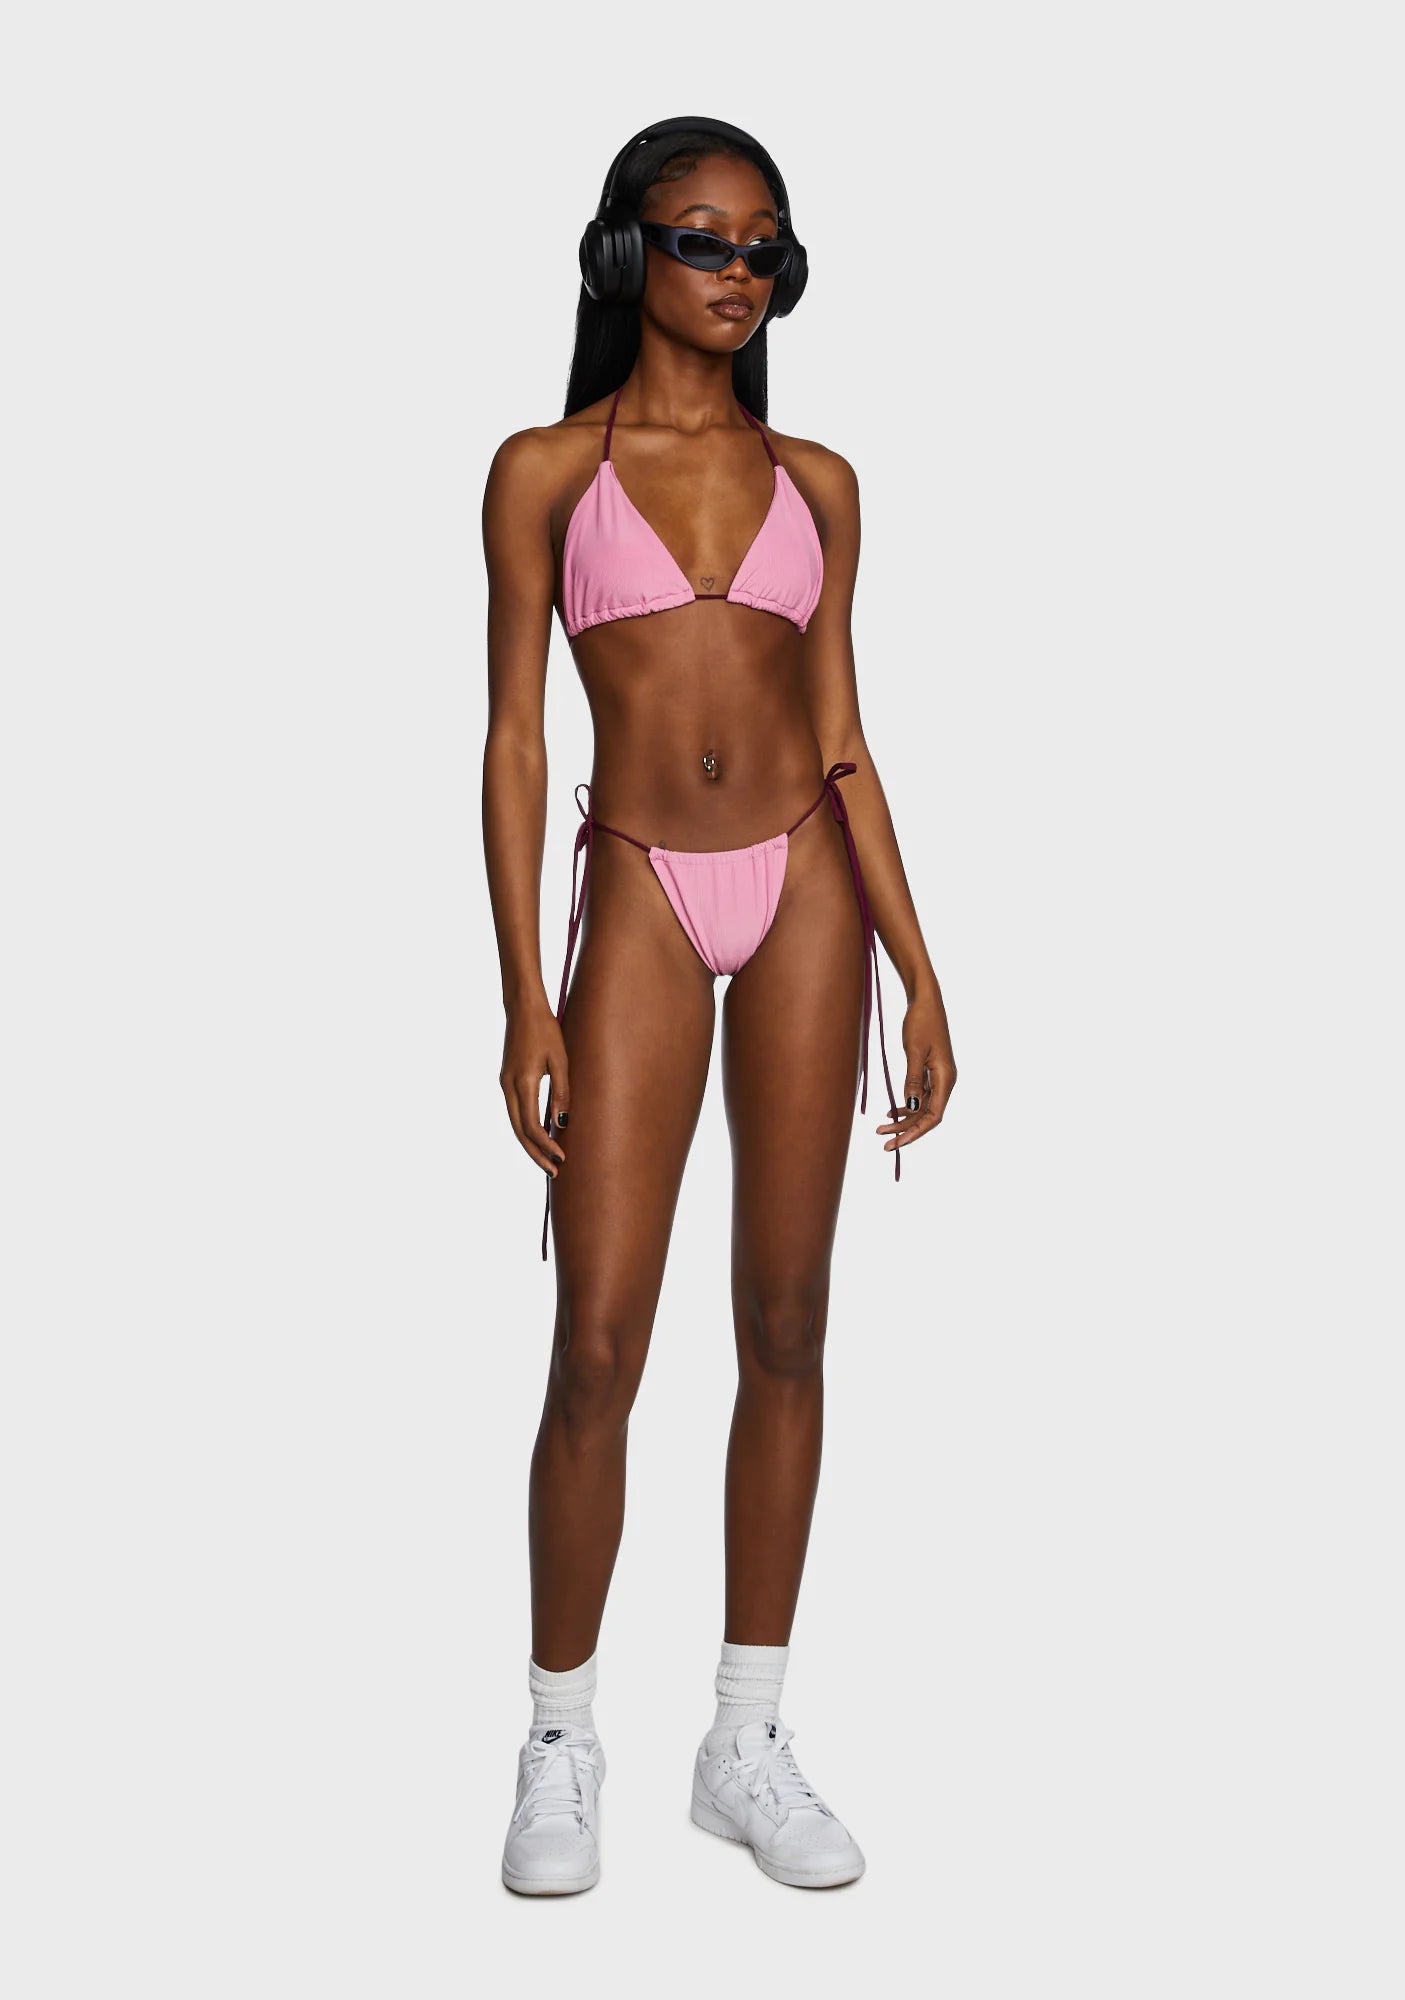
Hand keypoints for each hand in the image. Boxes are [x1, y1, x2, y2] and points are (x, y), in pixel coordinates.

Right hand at [500, 999, 569, 1178]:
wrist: (522, 1007)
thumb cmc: (545, 1029)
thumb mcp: (560, 1059)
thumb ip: (561, 1091)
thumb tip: (561, 1122)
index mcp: (522, 1082)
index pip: (532, 1126)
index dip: (546, 1145)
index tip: (562, 1158)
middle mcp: (508, 1086)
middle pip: (519, 1132)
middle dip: (536, 1154)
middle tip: (554, 1172)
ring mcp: (505, 1084)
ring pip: (515, 1124)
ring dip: (530, 1144)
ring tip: (547, 1160)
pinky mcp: (507, 1080)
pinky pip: (515, 1112)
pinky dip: (525, 1129)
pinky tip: (539, 1137)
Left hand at [876, 988, 956, 1157]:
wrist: (924, 1000)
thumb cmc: (921, 1021)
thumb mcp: (914, 1051)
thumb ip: (912, 1080)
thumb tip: (909, 1108)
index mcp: (946, 1078)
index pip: (933, 1116)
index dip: (915, 1132)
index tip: (896, 1142)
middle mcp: (945, 1080)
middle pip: (927, 1115)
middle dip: (906, 1130)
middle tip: (884, 1143)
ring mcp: (937, 1076)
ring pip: (921, 1107)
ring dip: (903, 1119)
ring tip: (881, 1129)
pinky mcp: (929, 1071)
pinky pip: (918, 1095)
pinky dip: (905, 1105)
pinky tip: (890, 1112)